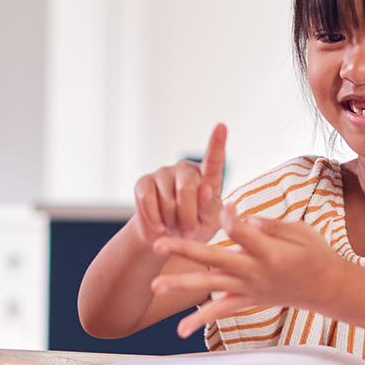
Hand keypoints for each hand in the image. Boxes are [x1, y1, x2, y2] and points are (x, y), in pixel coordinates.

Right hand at [132, 124, 227, 245]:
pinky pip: (147, 200)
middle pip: (187, 188)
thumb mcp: (210, 222)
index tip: (221, 126)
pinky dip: (154, 218)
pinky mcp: (143, 182)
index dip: (217, 143)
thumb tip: (206, 190)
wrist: (166, 237)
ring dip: (172, 222)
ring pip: (167, 200)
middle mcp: (185, 169)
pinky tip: (160, 225)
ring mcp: (163, 173)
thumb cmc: (196, 226)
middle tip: (189, 232)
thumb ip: (212, 209)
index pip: (214, 159)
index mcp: (208, 176)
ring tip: (176, 228)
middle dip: (188, 216)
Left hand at [150, 203, 343, 337]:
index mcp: (270, 251)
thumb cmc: (314, 253)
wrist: (326, 287)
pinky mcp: (247, 300)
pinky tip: (181, 330)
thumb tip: (247, 218)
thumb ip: (272, 225)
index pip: (242, 231)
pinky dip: (200, 321)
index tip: (224, 205)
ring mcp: (249, 289)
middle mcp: (256, 272)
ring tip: (156, 285)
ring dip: (182, 285)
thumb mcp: (301, 231)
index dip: (230, 216)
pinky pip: (221, 312)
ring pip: (211, 286)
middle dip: (185, 250)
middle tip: (158, 244)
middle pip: (215, 259)